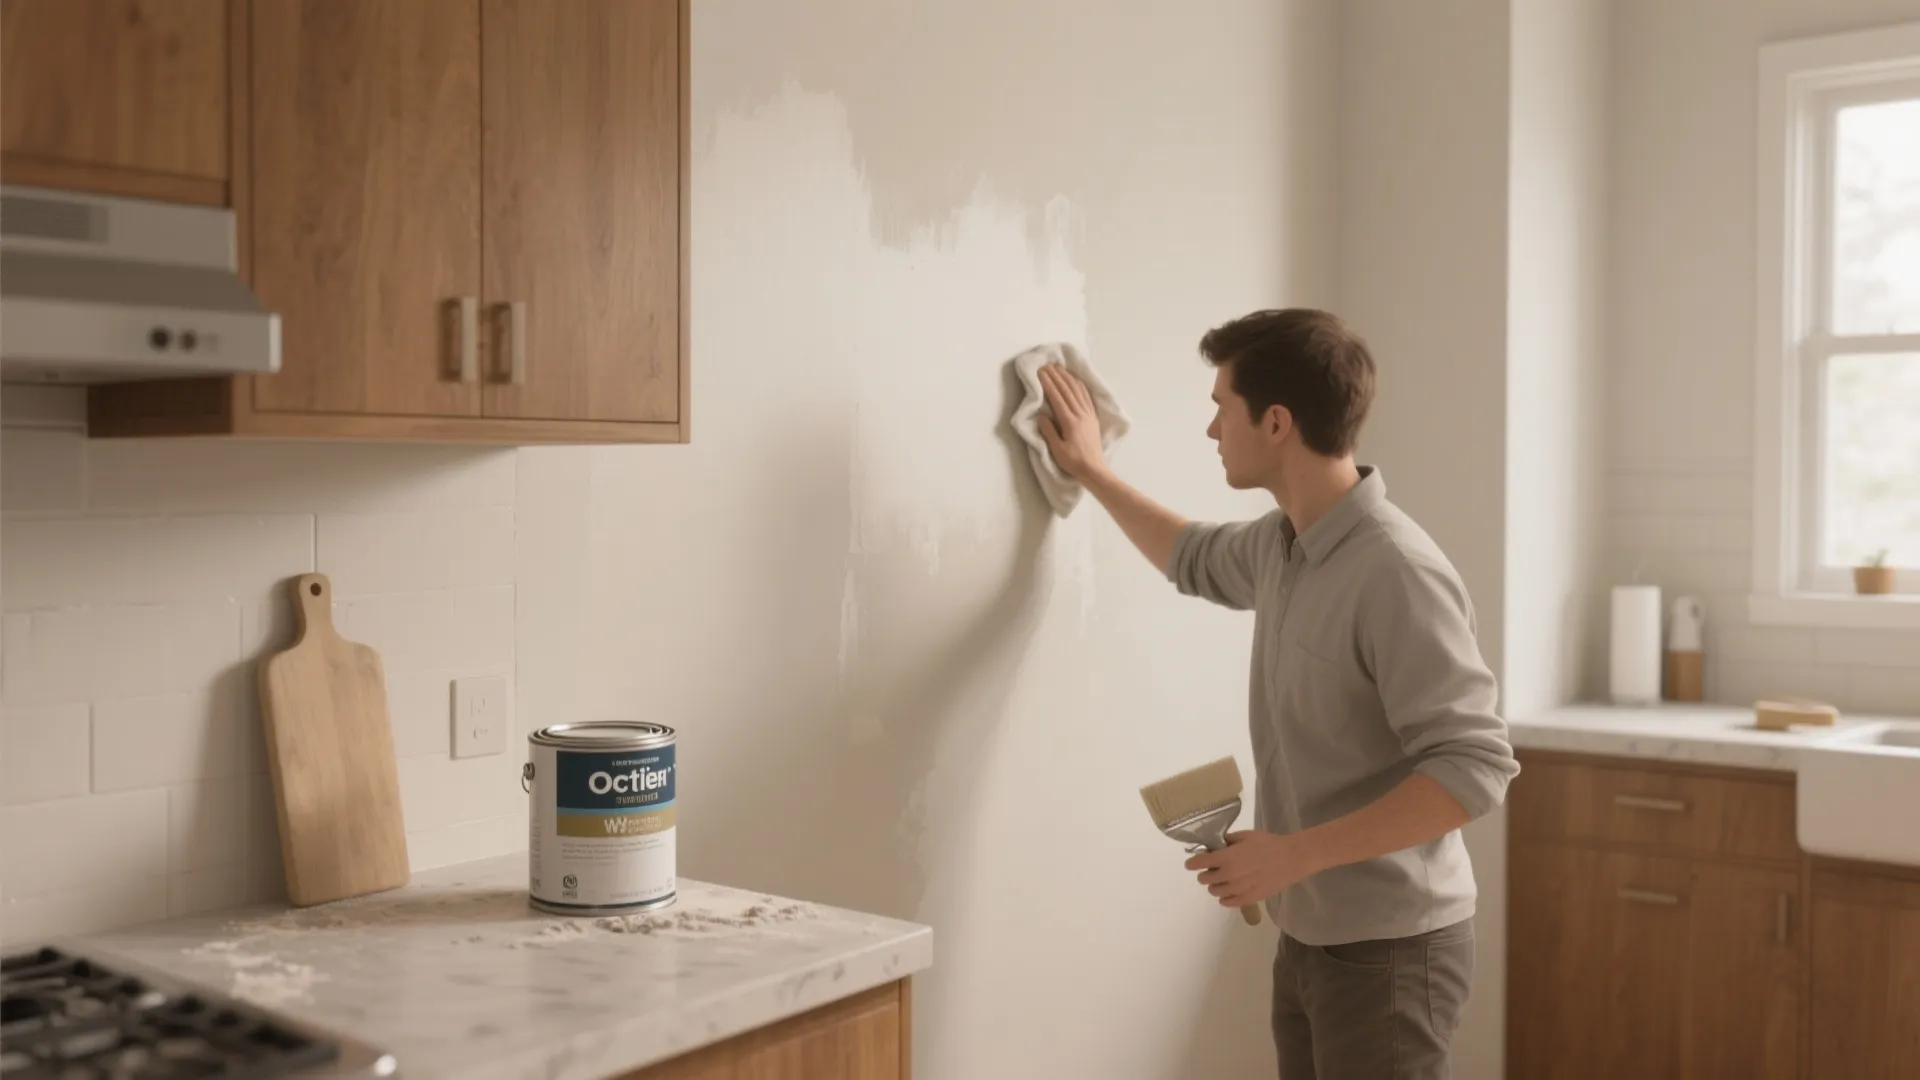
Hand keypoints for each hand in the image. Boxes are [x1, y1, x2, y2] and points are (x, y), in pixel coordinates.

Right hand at [1037, 364, 1106, 479]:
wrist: (1094, 469)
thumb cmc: (1073, 462)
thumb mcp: (1057, 450)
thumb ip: (1049, 431)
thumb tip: (1041, 414)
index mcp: (1070, 422)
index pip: (1058, 398)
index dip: (1049, 383)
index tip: (1041, 372)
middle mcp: (1081, 414)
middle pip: (1068, 390)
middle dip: (1057, 376)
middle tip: (1047, 364)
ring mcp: (1088, 414)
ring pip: (1078, 390)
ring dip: (1067, 377)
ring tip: (1059, 367)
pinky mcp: (1093, 416)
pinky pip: (1086, 396)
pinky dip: (1079, 385)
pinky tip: (1075, 379)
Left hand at [1185, 830, 1319, 908]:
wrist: (1291, 859)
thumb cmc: (1269, 844)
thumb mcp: (1246, 836)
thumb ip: (1228, 841)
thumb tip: (1216, 845)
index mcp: (1227, 857)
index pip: (1199, 863)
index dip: (1192, 863)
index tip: (1191, 863)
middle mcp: (1229, 875)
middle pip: (1205, 879)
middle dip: (1205, 873)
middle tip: (1211, 869)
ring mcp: (1238, 889)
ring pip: (1214, 892)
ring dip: (1214, 886)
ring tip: (1222, 881)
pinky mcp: (1249, 899)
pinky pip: (1228, 903)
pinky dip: (1224, 899)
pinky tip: (1227, 894)